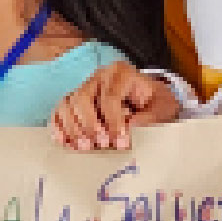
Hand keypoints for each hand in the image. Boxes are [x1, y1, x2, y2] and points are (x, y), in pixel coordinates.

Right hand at [53, 60, 180, 149]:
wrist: (151, 101)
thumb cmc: (157, 104)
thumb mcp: (163, 108)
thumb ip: (149, 118)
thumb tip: (129, 129)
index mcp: (121, 73)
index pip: (110, 97)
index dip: (114, 121)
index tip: (122, 142)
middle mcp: (99, 77)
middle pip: (82, 97)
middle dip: (89, 124)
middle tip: (102, 145)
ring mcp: (85, 88)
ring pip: (66, 104)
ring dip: (72, 128)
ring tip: (84, 147)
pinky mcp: (76, 101)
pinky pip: (59, 111)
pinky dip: (58, 127)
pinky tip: (63, 142)